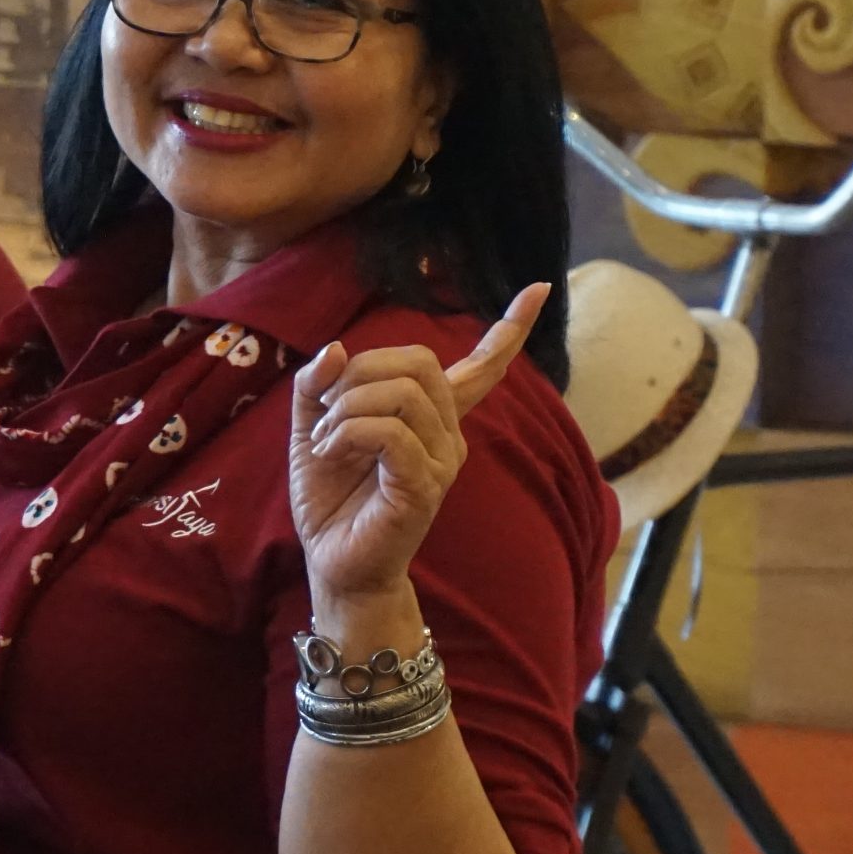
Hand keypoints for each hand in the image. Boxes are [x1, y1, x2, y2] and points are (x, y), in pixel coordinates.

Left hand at [287, 283, 549, 601]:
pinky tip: (331, 454)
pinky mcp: (426, 485)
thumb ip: (319, 386)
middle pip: (419, 360)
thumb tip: (336, 348)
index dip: (509, 328)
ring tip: (329, 441)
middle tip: (330, 411)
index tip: (539, 289)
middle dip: (361, 371)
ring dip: (348, 407)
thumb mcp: (314, 429)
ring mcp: (442, 460)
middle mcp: (448, 434)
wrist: (333, 564)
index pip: (481, 367)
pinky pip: (392, 432)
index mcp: (430, 417)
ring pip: (403, 393)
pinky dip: (349, 432)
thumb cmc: (331, 499)